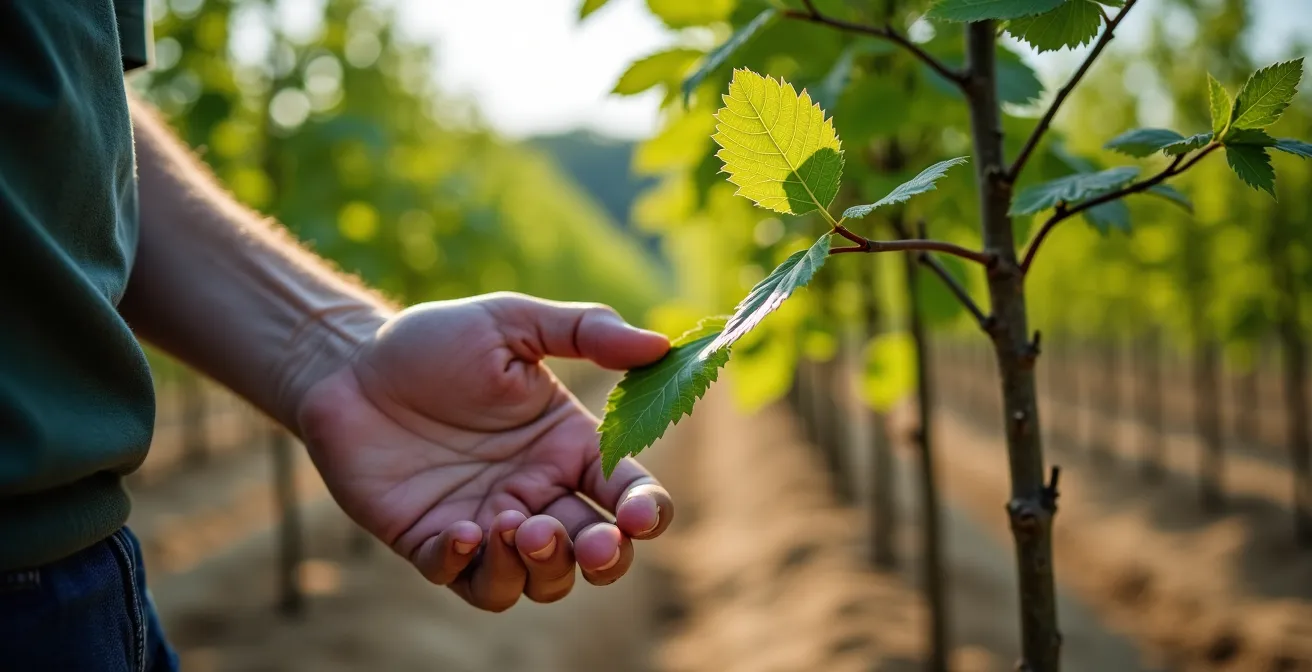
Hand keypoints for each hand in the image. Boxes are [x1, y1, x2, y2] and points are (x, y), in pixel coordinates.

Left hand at [295, 293, 673, 610]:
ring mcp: (487, 524)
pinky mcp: (434, 544)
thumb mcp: (511, 322)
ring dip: (541, 569)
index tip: (636, 516)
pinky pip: (466, 581)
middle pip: (594, 554)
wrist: (348, 366)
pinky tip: (462, 531)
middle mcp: (537, 493)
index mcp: (568, 446)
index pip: (629, 492)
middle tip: (589, 542)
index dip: (644, 513)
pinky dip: (472, 567)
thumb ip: (584, 331)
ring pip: (537, 582)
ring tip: (513, 526)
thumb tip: (660, 346)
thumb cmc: (433, 341)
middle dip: (603, 558)